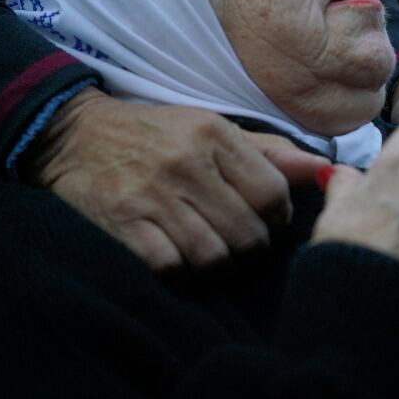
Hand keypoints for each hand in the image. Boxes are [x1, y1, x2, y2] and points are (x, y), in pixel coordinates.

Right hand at [24, 87, 330, 272]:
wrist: (72, 133)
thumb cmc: (154, 134)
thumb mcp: (210, 127)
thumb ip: (269, 152)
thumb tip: (326, 170)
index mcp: (214, 135)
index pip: (273, 193)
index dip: (279, 218)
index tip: (268, 222)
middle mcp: (187, 163)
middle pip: (248, 232)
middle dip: (251, 249)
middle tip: (239, 244)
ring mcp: (153, 194)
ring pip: (213, 255)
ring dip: (217, 264)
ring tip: (210, 253)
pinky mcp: (122, 222)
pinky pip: (170, 265)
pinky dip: (178, 271)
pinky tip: (176, 257)